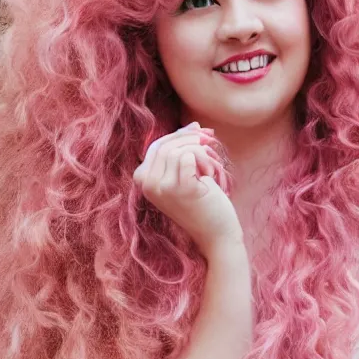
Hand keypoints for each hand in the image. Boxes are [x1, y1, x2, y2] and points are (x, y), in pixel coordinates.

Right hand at [133, 122, 243, 258]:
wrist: (216, 233)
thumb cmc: (203, 204)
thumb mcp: (184, 175)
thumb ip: (182, 151)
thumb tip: (193, 125)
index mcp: (143, 180)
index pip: (156, 146)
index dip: (179, 136)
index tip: (199, 133)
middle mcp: (147, 185)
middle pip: (165, 145)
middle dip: (191, 140)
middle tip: (210, 144)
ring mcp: (161, 188)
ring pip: (178, 150)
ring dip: (200, 153)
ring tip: (209, 169)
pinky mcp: (179, 189)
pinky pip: (189, 156)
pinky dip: (204, 160)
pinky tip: (210, 175)